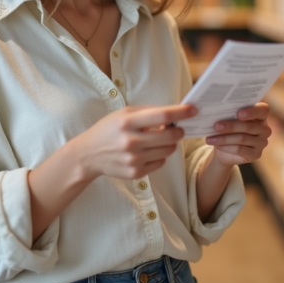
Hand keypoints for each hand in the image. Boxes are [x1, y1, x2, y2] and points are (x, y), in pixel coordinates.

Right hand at [71, 104, 196, 180]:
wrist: (89, 154)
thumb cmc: (109, 129)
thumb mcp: (124, 113)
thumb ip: (149, 112)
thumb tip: (176, 113)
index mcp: (127, 122)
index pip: (162, 116)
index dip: (181, 112)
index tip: (194, 109)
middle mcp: (131, 141)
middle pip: (170, 136)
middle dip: (179, 131)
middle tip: (178, 128)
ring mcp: (133, 159)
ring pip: (168, 151)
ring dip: (169, 143)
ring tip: (158, 139)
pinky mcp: (135, 173)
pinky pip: (161, 163)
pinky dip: (159, 156)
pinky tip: (148, 152)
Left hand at [205, 102, 270, 166]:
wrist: (225, 149)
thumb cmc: (227, 128)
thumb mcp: (227, 118)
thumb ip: (227, 113)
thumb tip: (212, 110)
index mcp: (260, 114)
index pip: (263, 110)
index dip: (252, 111)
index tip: (238, 113)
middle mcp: (264, 128)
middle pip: (248, 126)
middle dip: (231, 126)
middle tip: (216, 126)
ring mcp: (262, 142)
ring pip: (242, 138)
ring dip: (224, 138)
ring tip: (211, 138)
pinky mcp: (256, 154)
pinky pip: (241, 150)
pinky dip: (227, 147)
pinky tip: (218, 146)